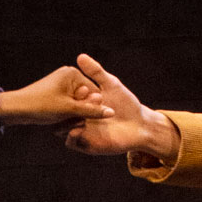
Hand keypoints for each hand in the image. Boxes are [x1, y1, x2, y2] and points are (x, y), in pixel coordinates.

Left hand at [0, 65, 115, 125]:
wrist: (16, 108)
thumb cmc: (41, 105)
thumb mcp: (69, 110)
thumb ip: (91, 111)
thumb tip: (111, 112)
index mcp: (73, 73)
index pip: (94, 92)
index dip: (91, 108)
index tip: (82, 117)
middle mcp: (69, 76)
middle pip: (86, 99)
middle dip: (81, 111)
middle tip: (69, 118)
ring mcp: (63, 85)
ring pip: (77, 104)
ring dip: (73, 115)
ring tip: (62, 120)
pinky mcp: (57, 94)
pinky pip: (69, 106)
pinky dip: (66, 114)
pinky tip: (58, 120)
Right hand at [61, 54, 181, 158]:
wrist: (139, 125)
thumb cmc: (127, 104)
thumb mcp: (111, 85)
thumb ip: (95, 72)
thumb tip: (80, 56)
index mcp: (81, 103)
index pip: (67, 98)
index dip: (71, 94)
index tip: (81, 89)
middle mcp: (78, 117)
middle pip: (62, 113)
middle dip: (68, 108)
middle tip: (78, 102)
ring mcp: (81, 131)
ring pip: (62, 128)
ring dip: (67, 122)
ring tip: (78, 115)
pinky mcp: (86, 145)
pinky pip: (71, 142)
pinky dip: (71, 136)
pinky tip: (78, 127)